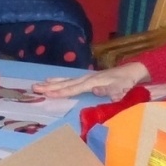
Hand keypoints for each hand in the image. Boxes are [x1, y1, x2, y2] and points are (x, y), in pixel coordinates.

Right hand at [33, 62, 149, 100]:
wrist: (130, 72)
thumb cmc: (126, 82)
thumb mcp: (121, 88)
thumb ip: (108, 90)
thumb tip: (94, 89)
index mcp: (92, 82)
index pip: (73, 88)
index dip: (60, 91)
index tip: (47, 93)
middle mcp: (86, 78)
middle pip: (65, 83)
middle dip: (49, 86)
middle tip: (34, 88)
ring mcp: (85, 77)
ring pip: (65, 80)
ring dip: (51, 83)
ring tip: (37, 84)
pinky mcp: (86, 78)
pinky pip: (69, 80)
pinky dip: (58, 80)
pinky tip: (51, 81)